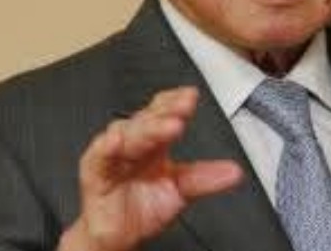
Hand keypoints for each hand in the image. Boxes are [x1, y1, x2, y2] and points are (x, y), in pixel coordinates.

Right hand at [57, 87, 242, 250]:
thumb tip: (235, 172)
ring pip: (127, 133)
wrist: (118, 234)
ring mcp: (113, 153)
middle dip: (165, 113)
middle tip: (182, 109)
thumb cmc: (145, 204)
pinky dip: (106, 148)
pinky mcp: (95, 171)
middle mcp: (134, 140)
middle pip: (147, 119)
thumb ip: (205, 178)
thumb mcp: (181, 190)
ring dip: (145, 129)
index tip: (191, 97)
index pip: (164, 111)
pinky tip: (115, 141)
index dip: (175, 102)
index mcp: (155, 139)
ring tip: (165, 127)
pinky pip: (98, 156)